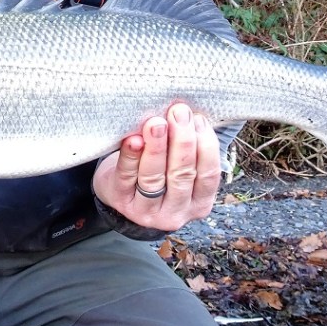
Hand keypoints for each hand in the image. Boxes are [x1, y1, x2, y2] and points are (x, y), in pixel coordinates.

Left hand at [92, 103, 221, 231]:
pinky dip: (130, 157)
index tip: (198, 118)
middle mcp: (176, 212)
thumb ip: (188, 146)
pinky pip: (126, 177)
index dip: (206, 146)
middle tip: (178, 113)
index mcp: (199, 202)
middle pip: (182, 175)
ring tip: (156, 123)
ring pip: (154, 178)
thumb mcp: (178, 162)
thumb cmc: (156, 167)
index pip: (209, 175)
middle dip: (182, 141)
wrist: (117, 187)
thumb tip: (190, 114)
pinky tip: (133, 140)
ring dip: (156, 148)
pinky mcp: (121, 201)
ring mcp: (147, 211)